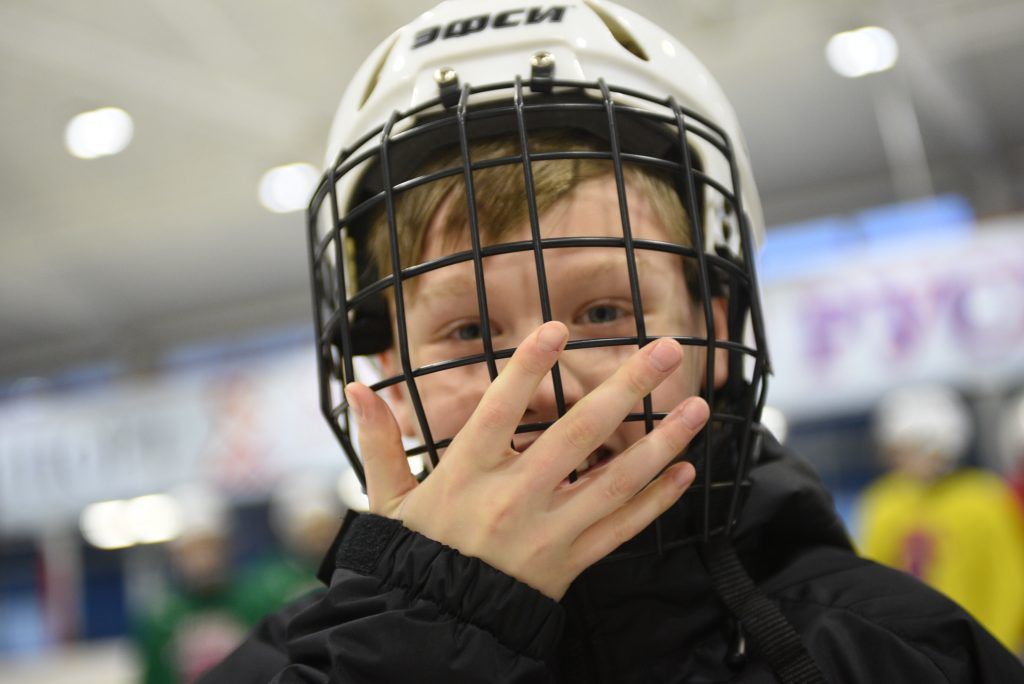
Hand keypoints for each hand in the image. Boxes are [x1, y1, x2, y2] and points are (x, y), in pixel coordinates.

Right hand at [343, 321, 707, 600]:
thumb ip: (379, 441)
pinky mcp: (571, 562)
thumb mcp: (388, 499)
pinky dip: (656, 500)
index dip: (528, 365)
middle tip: (667, 348)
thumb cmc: (414, 555)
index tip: (557, 327)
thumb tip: (358, 387)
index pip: (500, 407)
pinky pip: (622, 528)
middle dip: (627, 386)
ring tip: (697, 406)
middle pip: (580, 434)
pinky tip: (685, 471)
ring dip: (661, 441)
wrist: (435, 628)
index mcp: (466, 474)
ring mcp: (548, 532)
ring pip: (615, 480)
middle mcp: (513, 498)